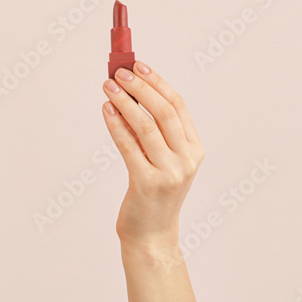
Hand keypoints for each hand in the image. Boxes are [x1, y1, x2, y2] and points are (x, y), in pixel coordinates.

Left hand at [102, 62, 203, 251]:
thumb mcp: (163, 160)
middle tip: (120, 73)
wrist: (152, 235)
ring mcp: (169, 172)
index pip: (178, 106)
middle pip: (164, 112)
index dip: (158, 83)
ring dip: (125, 102)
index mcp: (195, 150)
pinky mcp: (147, 183)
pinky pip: (128, 146)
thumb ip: (154, 132)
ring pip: (145, 126)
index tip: (140, 66)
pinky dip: (116, 124)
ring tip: (108, 87)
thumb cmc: (154, 194)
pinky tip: (106, 110)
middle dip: (141, 88)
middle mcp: (186, 160)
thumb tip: (129, 92)